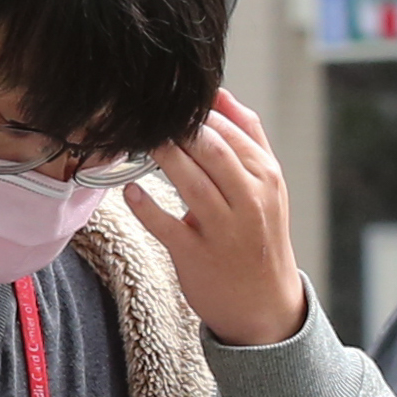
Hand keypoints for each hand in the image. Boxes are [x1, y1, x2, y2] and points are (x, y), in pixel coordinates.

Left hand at [113, 92, 309, 347]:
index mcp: (266, 177)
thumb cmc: (259, 234)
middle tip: (150, 118)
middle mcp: (250, 200)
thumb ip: (247, 137)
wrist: (265, 303)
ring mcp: (223, 229)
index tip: (168, 104)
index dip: (196, 113)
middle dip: (178, 130)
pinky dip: (144, 205)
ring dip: (162, 157)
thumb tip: (220, 94)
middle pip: (212, 151)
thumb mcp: (267, 185)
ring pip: (190, 182)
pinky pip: (165, 225)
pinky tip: (130, 190)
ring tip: (141, 143)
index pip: (230, 132)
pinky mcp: (196, 256)